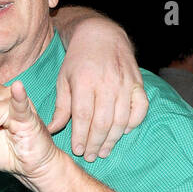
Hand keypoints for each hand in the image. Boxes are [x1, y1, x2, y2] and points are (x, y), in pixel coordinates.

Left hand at [49, 17, 145, 160]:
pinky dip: (133, 123)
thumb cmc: (78, 60)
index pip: (83, 116)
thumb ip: (60, 107)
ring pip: (121, 119)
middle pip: (102, 122)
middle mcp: (106, 83)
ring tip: (104, 151)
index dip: (80, 136)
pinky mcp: (138, 83)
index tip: (77, 150)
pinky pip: (140, 108)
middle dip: (95, 143)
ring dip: (112, 139)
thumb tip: (51, 130)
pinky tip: (123, 132)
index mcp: (85, 82)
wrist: (101, 35)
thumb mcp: (63, 80)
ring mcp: (125, 83)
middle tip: (90, 156)